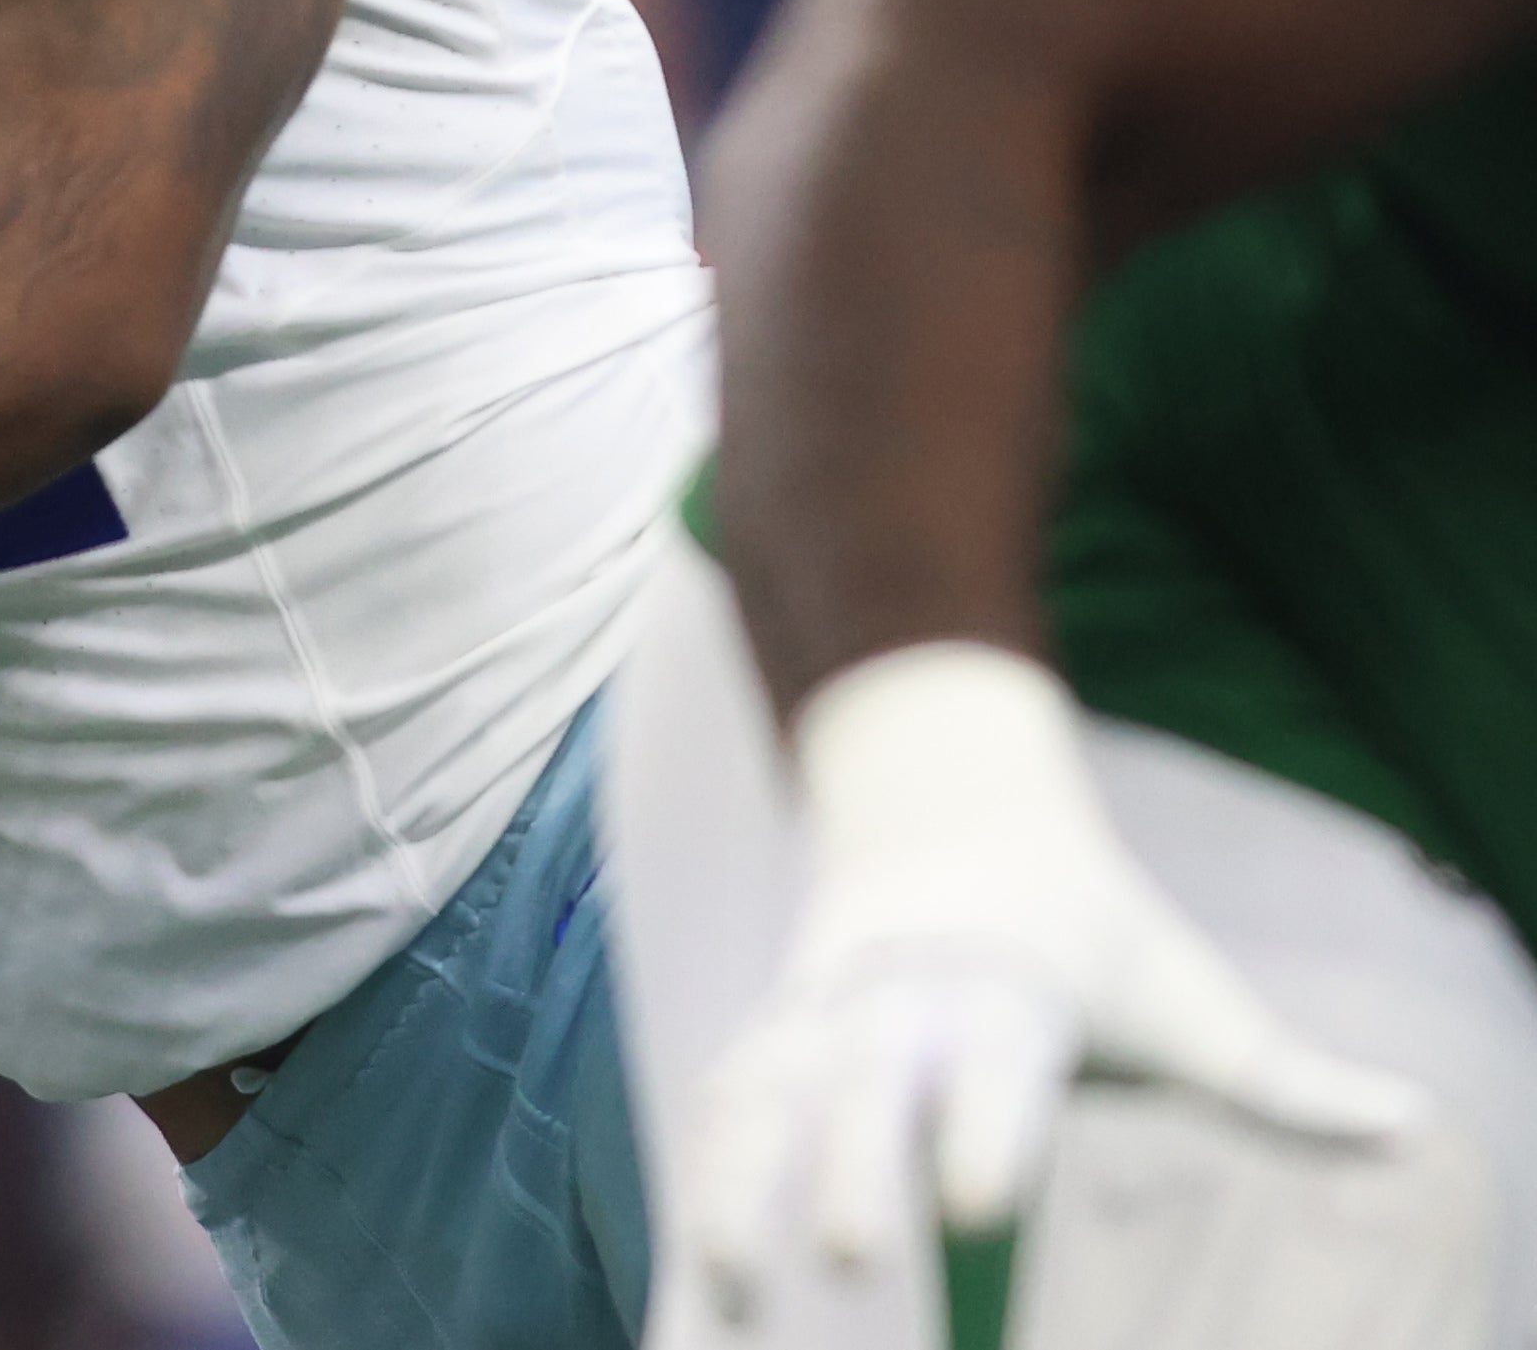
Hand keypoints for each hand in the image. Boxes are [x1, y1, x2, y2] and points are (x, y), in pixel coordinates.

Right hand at [689, 644, 1430, 1309]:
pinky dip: (697, 1182)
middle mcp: (894, 999)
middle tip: (851, 1255)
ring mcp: (815, 1017)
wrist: (946, 816)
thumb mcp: (1183, 989)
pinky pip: (720, 1111)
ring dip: (730, 1181)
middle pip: (857, 1079)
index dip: (979, 1127)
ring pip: (757, 1092)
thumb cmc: (1091, 932)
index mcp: (1003, 986)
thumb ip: (1276, 1074)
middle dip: (843, 1161)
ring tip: (728, 1285)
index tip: (975, 1206)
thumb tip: (1407, 1125)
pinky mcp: (767, 1043)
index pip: (990, 1059)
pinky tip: (695, 1274)